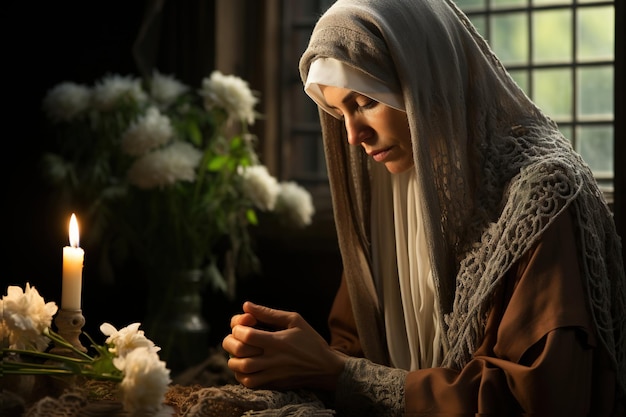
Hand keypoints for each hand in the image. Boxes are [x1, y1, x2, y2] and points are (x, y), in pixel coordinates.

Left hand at [222, 301, 346, 389]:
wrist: (326, 368)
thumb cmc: (311, 341)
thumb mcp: (295, 321)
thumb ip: (269, 313)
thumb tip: (246, 305)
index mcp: (278, 341)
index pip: (247, 335)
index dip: (237, 328)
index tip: (241, 326)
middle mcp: (273, 359)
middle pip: (239, 353)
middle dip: (230, 343)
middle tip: (233, 339)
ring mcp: (272, 374)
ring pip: (241, 371)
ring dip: (233, 360)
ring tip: (238, 353)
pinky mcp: (273, 384)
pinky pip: (249, 383)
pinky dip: (241, 375)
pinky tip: (245, 366)